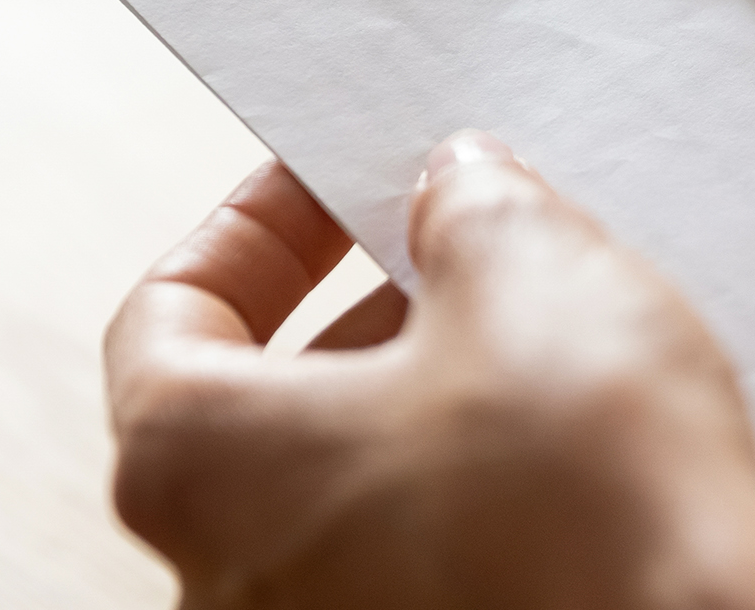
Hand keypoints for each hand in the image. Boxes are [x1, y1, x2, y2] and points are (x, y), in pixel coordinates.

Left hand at [105, 131, 754, 609]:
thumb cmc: (585, 487)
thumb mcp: (525, 270)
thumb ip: (465, 207)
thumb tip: (457, 193)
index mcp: (192, 467)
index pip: (169, 311)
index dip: (260, 226)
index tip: (336, 185)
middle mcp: (224, 586)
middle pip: (263, 410)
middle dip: (371, 314)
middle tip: (468, 253)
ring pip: (350, 497)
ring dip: (429, 410)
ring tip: (546, 348)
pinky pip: (422, 567)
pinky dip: (471, 503)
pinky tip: (571, 461)